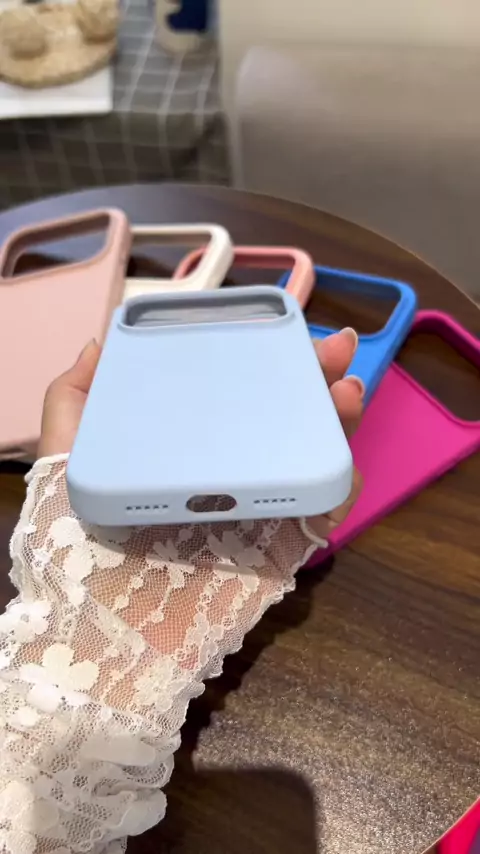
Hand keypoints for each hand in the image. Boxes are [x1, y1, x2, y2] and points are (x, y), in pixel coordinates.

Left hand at [37, 327, 362, 532]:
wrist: (100, 619)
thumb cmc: (76, 537)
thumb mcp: (66, 454)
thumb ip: (75, 400)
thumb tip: (97, 344)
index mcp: (191, 446)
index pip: (239, 393)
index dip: (269, 358)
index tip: (291, 330)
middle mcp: (229, 471)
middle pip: (286, 417)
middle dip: (319, 379)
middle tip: (338, 352)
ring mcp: (257, 507)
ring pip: (311, 456)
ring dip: (339, 421)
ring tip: (348, 394)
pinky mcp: (277, 548)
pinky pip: (320, 515)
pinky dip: (340, 486)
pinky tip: (341, 461)